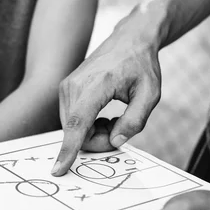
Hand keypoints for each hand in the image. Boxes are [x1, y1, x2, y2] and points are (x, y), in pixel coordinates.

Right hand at [52, 18, 161, 175]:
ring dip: (93, 134)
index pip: (78, 122)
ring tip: (113, 118)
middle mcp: (74, 85)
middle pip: (76, 132)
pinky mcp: (65, 90)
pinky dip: (87, 126)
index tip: (58, 169)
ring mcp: (66, 87)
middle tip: (120, 128)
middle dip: (97, 141)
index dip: (68, 149)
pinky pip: (71, 121)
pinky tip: (103, 115)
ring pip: (72, 129)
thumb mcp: (150, 94)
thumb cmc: (142, 65)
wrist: (129, 40)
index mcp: (97, 84)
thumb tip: (115, 142)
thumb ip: (134, 121)